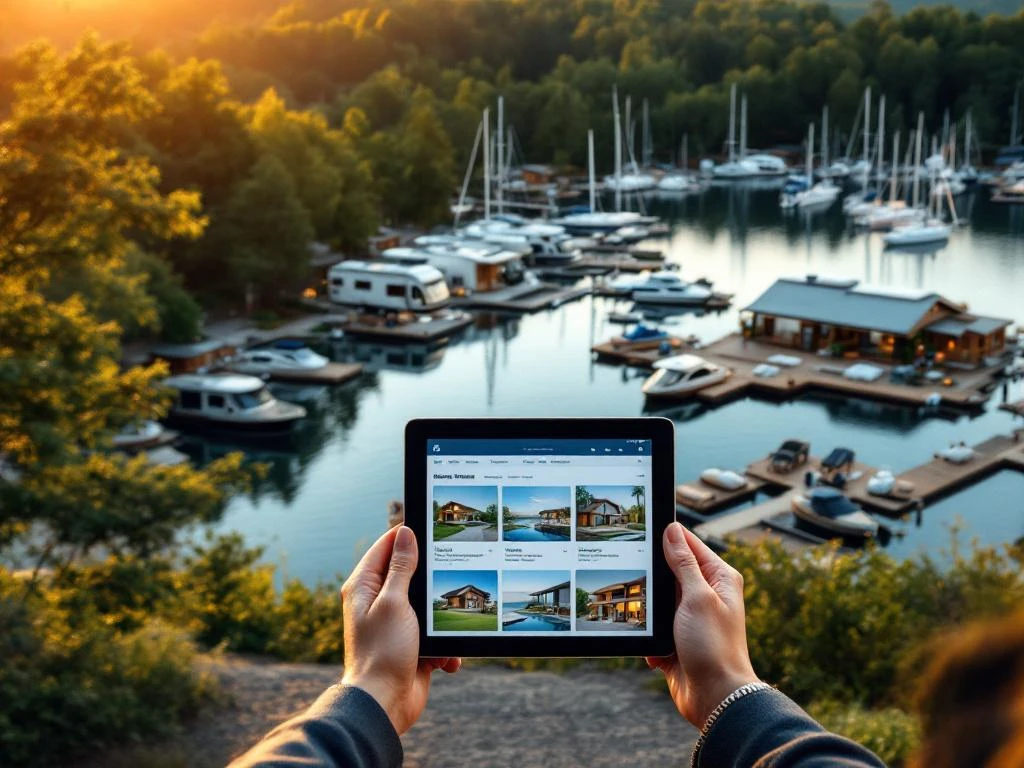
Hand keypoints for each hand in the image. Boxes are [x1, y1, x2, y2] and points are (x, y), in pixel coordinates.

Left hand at [340, 525, 460, 733]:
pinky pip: (434, 635)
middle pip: (410, 574)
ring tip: (443, 631)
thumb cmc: (382, 652)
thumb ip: (401, 567)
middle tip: (449, 577)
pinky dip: (443, 646)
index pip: (385, 547)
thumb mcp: (395, 601)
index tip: (431, 530)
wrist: (384, 704)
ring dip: (440, 619)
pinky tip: (444, 659)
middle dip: (432, 580)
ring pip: (427, 605)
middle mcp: (377, 601)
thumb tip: (406, 533)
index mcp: (364, 586)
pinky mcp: (410, 644)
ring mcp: (394, 623)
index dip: (406, 536)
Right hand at [645, 522, 758, 727]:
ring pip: (659, 600)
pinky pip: (655, 627)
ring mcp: (691, 617)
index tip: (644, 530)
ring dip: (651, 610)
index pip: (690, 545)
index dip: (669, 537)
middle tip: (639, 577)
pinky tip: (657, 646)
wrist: (715, 697)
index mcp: (719, 578)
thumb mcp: (697, 597)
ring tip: (650, 618)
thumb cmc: (714, 646)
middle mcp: (707, 595)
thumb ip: (683, 563)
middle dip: (654, 578)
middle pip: (671, 571)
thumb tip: (672, 530)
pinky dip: (651, 635)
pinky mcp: (678, 638)